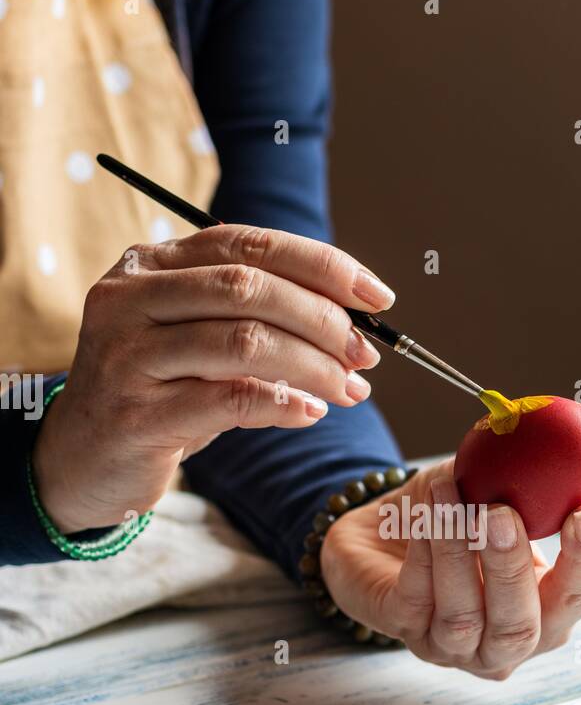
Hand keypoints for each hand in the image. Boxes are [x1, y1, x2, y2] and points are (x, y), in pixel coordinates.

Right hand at [32, 226, 394, 531]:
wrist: (79, 460)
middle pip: (250, 288)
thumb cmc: (155, 394)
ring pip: (244, 342)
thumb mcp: (196, 342)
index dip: (322, 265)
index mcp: (150, 265)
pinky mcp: (136, 415)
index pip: (249, 244)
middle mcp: (130, 298)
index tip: (378, 296)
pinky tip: (310, 412)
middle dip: (324, 319)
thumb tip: (354, 324)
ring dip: (313, 366)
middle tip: (365, 354)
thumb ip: (255, 319)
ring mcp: (127, 355)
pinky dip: (282, 404)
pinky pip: (229, 400)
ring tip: (348, 388)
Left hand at [320, 459, 580, 678]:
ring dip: (457, 551)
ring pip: (462, 617)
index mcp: (543, 613)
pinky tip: (425, 511)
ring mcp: (450, 647)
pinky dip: (424, 552)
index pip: (578, 599)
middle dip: (512, 569)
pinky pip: (416, 598)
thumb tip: (554, 445)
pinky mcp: (403, 631)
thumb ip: (524, 482)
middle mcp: (501, 644)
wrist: (380, 535)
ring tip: (451, 494)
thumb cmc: (449, 520)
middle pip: (520, 628)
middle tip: (503, 514)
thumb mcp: (491, 496)